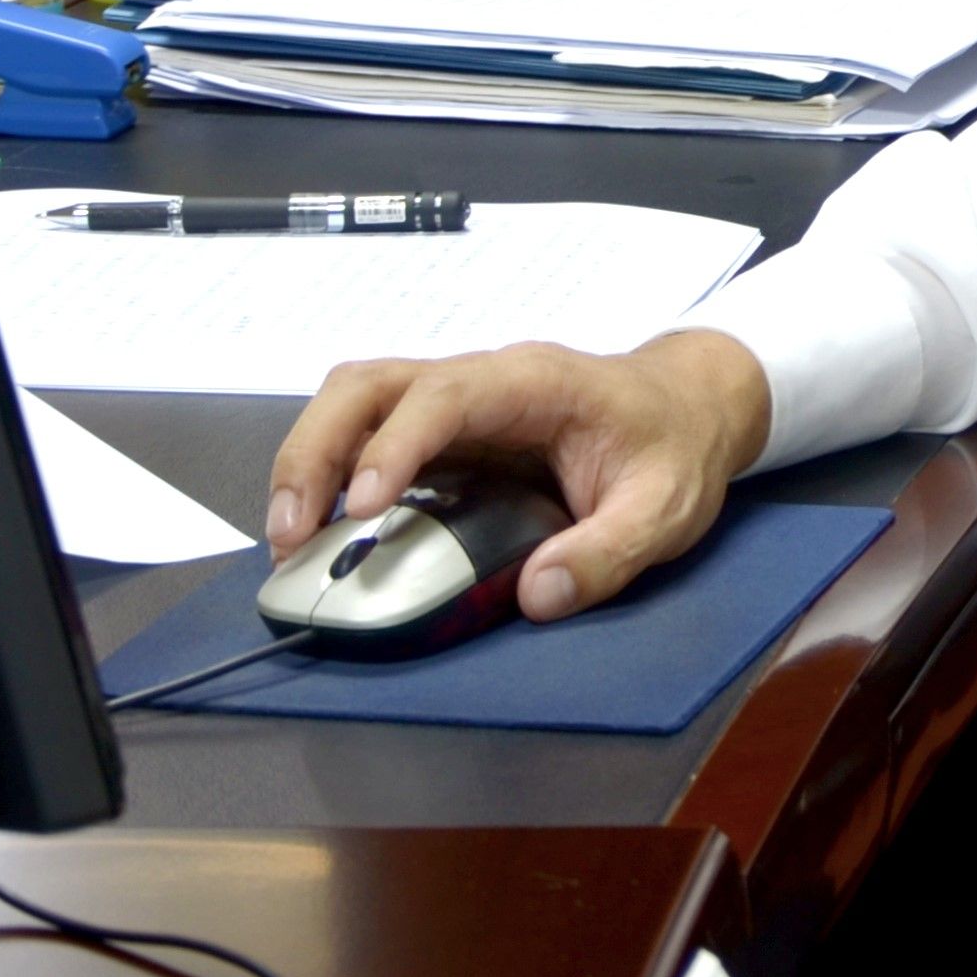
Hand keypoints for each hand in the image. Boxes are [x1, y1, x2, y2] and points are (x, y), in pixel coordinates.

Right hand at [263, 329, 773, 621]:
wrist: (689, 407)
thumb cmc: (676, 445)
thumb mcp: (665, 508)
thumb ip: (609, 552)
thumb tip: (538, 595)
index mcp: (533, 382)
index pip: (444, 396)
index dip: (393, 445)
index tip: (359, 507)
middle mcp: (481, 381)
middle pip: (370, 383)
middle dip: (317, 449)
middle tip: (290, 530)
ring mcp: (456, 404)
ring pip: (357, 400)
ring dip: (310, 458)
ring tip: (287, 536)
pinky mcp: (444, 434)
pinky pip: (369, 435)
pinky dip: (331, 474)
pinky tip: (318, 531)